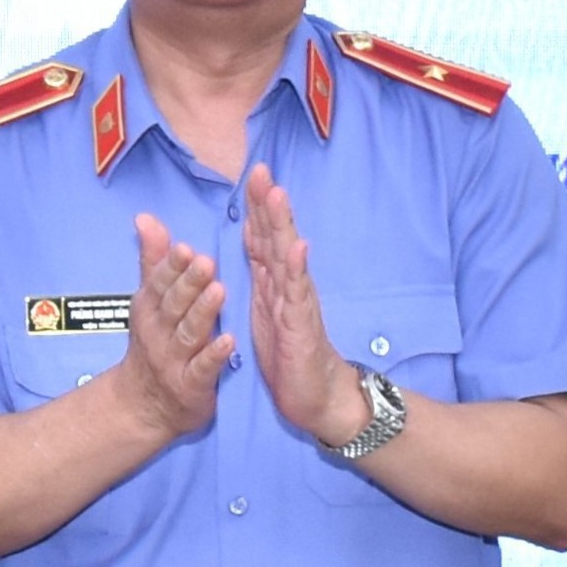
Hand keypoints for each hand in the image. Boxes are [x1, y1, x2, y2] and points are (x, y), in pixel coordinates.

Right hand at [107, 213, 233, 444]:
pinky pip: (202, 369)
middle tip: (206, 261)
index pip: (160, 282)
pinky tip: (229, 340)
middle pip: (174, 305)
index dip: (172, 266)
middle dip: (189, 283)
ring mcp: (172, 360)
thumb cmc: (154, 342)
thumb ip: (153, 260)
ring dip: (203, 313)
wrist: (144, 405)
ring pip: (188, 333)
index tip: (186, 246)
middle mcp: (157, 332)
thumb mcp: (149, 301)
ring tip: (219, 291)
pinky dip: (214, 355)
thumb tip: (145, 218)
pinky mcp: (190, 386)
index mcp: (149, 308)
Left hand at [244, 165, 370, 449]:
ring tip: (277, 195)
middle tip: (260, 170)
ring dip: (282, 225)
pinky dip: (297, 269)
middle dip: (268, 204)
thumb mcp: (266, 309)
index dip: (256, 206)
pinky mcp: (302, 325)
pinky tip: (297, 247)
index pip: (263, 237)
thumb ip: (263, 274)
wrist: (316, 397)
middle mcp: (288, 285)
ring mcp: (298, 303)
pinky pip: (298, 295)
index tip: (250, 173)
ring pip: (288, 257)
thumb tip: (257, 239)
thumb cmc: (290, 354)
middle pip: (277, 237)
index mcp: (274, 282)